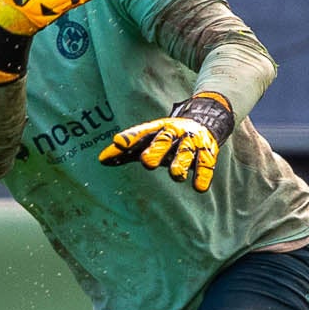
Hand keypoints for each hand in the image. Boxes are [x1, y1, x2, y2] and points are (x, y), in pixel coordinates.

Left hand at [99, 91, 237, 191]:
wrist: (205, 122)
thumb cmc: (167, 138)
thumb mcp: (148, 141)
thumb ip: (126, 151)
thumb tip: (101, 160)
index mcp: (157, 129)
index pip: (141, 132)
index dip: (130, 137)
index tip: (117, 142)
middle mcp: (174, 132)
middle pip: (164, 139)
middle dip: (157, 150)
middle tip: (147, 162)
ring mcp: (192, 141)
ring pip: (186, 151)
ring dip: (181, 163)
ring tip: (176, 175)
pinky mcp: (208, 152)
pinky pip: (206, 164)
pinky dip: (203, 175)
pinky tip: (199, 187)